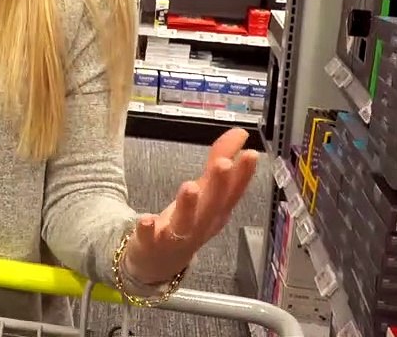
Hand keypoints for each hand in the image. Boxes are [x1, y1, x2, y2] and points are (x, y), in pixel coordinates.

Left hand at [122, 128, 257, 284]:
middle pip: (212, 205)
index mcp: (215, 211)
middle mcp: (200, 224)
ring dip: (188, 205)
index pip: (233, 192)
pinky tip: (146, 219)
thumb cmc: (187, 223)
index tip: (251, 154)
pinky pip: (149, 237)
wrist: (158, 262)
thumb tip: (241, 133)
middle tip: (223, 164)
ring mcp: (176, 236)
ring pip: (185, 222)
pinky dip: (148, 229)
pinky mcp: (150, 243)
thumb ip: (219, 159)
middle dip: (219, 185)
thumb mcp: (205, 191)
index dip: (243, 175)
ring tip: (189, 186)